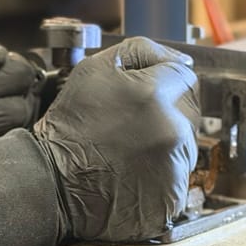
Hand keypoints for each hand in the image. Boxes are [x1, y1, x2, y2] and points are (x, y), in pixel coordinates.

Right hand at [32, 37, 199, 242]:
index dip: (165, 79)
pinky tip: (137, 167)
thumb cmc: (70, 127)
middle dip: (169, 108)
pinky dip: (165, 168)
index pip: (185, 74)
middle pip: (191, 107)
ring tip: (132, 145)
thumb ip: (141, 51)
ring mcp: (174, 166)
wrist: (54, 181)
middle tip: (134, 120)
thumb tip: (180, 58)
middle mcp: (170, 130)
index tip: (147, 91)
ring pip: (188, 140)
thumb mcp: (93, 69)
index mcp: (153, 95)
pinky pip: (181, 171)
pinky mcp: (173, 193)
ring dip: (168, 139)